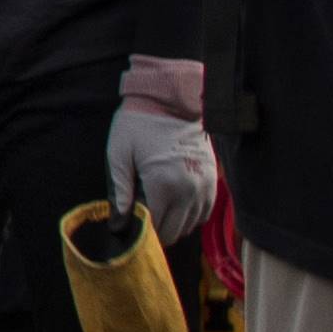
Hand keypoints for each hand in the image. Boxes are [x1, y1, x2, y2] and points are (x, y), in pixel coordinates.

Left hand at [108, 54, 218, 244]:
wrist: (171, 101)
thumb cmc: (139, 125)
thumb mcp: (119, 154)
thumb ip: (119, 190)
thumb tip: (118, 222)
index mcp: (163, 184)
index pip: (155, 226)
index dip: (140, 228)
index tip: (129, 222)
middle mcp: (189, 190)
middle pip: (173, 231)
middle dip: (155, 230)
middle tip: (141, 217)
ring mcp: (205, 187)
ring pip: (190, 226)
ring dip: (173, 225)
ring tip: (156, 211)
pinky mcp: (214, 181)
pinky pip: (204, 214)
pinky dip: (190, 216)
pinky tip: (174, 207)